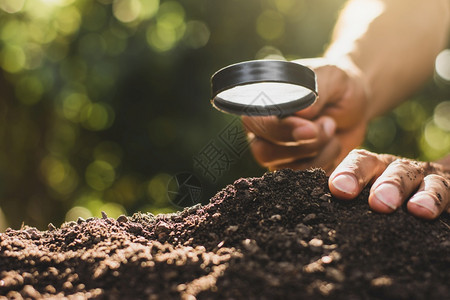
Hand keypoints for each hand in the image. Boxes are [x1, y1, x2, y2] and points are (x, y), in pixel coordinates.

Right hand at [242, 58, 369, 173]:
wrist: (354, 104)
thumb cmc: (337, 85)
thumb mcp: (333, 78)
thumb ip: (317, 92)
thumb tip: (302, 111)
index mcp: (262, 103)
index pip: (256, 122)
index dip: (281, 129)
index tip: (310, 129)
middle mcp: (262, 130)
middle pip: (263, 152)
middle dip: (302, 145)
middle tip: (329, 127)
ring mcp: (275, 152)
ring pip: (286, 168)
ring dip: (318, 152)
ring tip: (332, 129)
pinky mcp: (292, 168)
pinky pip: (303, 178)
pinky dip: (325, 163)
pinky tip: (333, 143)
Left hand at [329, 149, 449, 218]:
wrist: (430, 186)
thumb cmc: (383, 193)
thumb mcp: (364, 191)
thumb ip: (344, 195)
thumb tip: (305, 213)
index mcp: (373, 167)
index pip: (359, 161)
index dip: (350, 173)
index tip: (339, 190)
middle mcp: (397, 167)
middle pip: (390, 168)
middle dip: (386, 184)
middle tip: (379, 203)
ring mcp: (425, 177)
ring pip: (420, 179)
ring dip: (419, 194)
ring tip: (417, 211)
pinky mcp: (448, 188)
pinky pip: (446, 193)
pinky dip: (439, 201)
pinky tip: (431, 214)